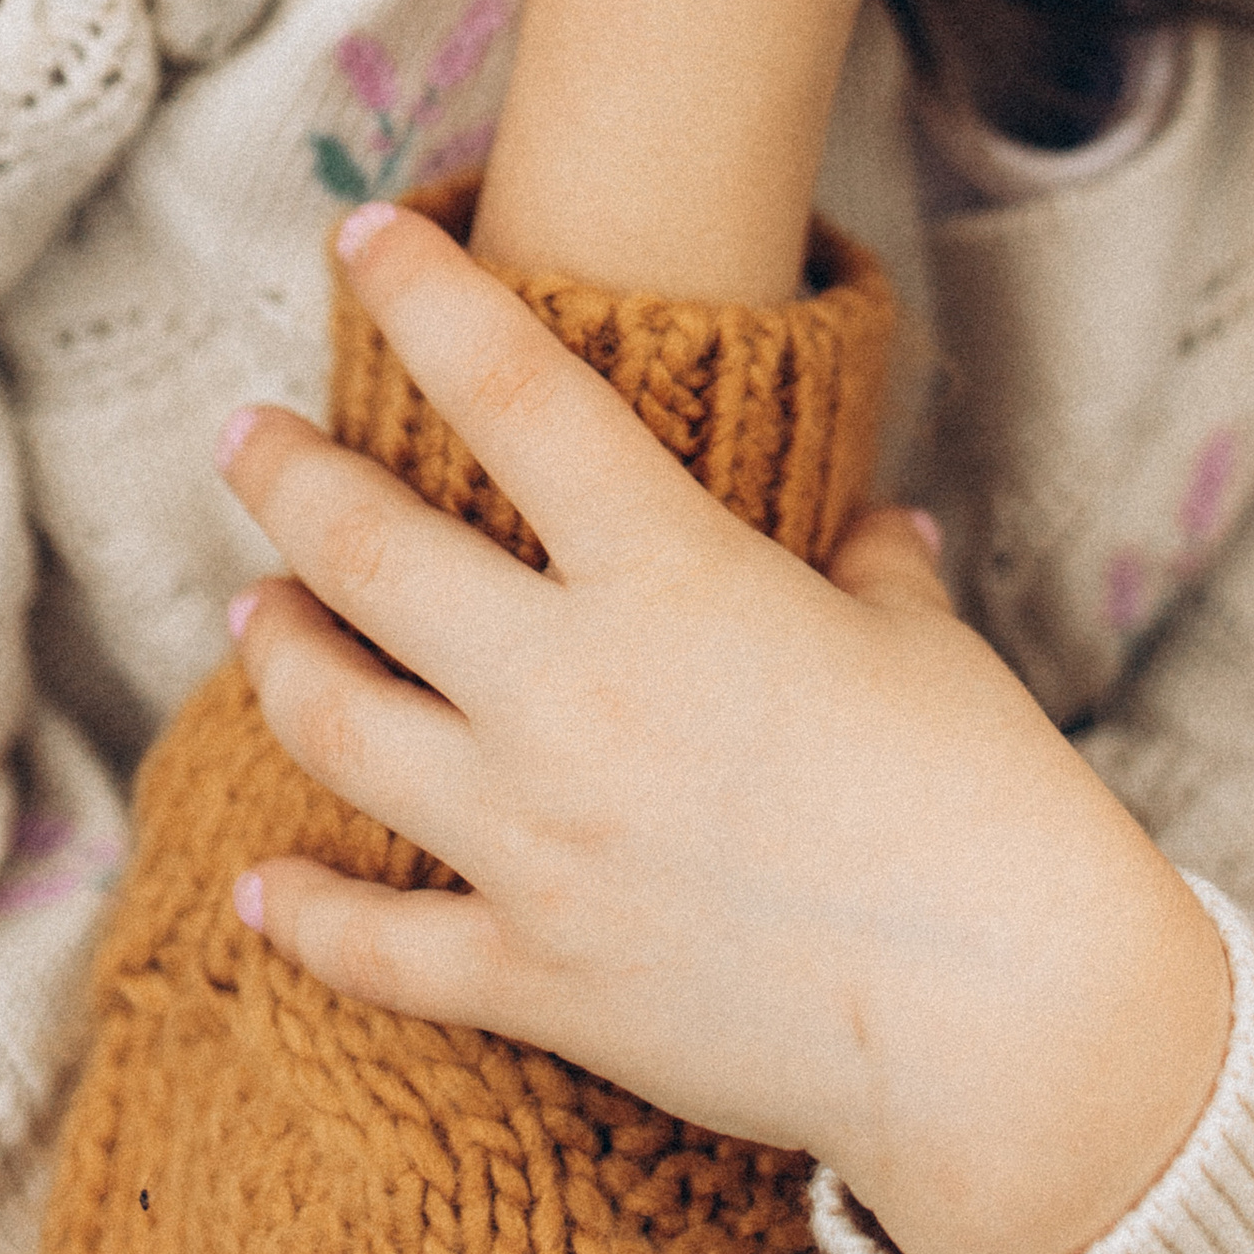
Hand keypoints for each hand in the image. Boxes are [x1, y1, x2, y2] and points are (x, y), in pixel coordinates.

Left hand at [224, 210, 1233, 1253]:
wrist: (1010, 1020)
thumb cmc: (985, 801)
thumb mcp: (922, 644)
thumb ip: (871, 570)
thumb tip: (875, 531)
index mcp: (673, 579)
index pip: (515, 390)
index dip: (425, 296)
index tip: (362, 233)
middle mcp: (572, 694)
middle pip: (367, 555)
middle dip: (287, 479)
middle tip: (243, 437)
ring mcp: (536, 841)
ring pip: (335, 726)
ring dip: (275, 655)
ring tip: (250, 610)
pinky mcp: (535, 976)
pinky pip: (376, 946)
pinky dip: (305, 916)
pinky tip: (258, 889)